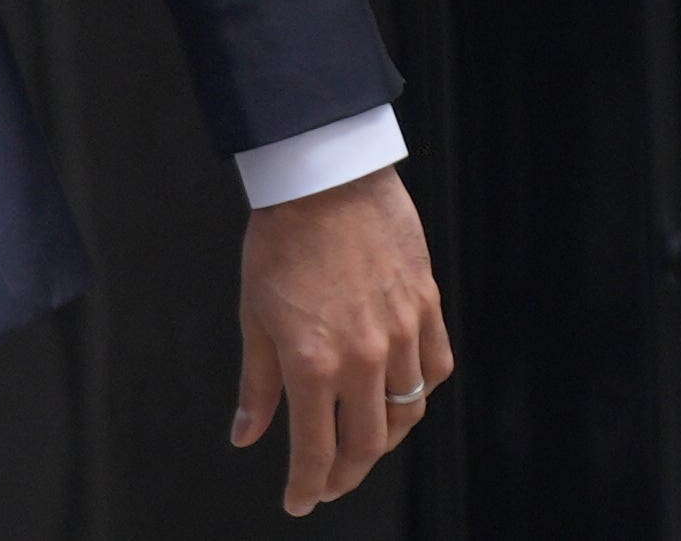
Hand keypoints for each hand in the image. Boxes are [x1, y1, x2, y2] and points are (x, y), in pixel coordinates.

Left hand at [231, 165, 452, 514]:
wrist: (324, 177)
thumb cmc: (280, 239)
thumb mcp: (253, 314)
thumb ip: (256, 384)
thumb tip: (245, 436)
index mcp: (313, 361)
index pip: (315, 450)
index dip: (307, 487)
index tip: (298, 503)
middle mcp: (364, 356)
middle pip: (365, 443)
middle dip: (344, 475)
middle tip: (328, 484)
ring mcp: (402, 332)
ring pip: (406, 412)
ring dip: (382, 439)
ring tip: (360, 444)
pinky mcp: (426, 307)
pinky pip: (435, 369)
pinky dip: (420, 392)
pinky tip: (400, 395)